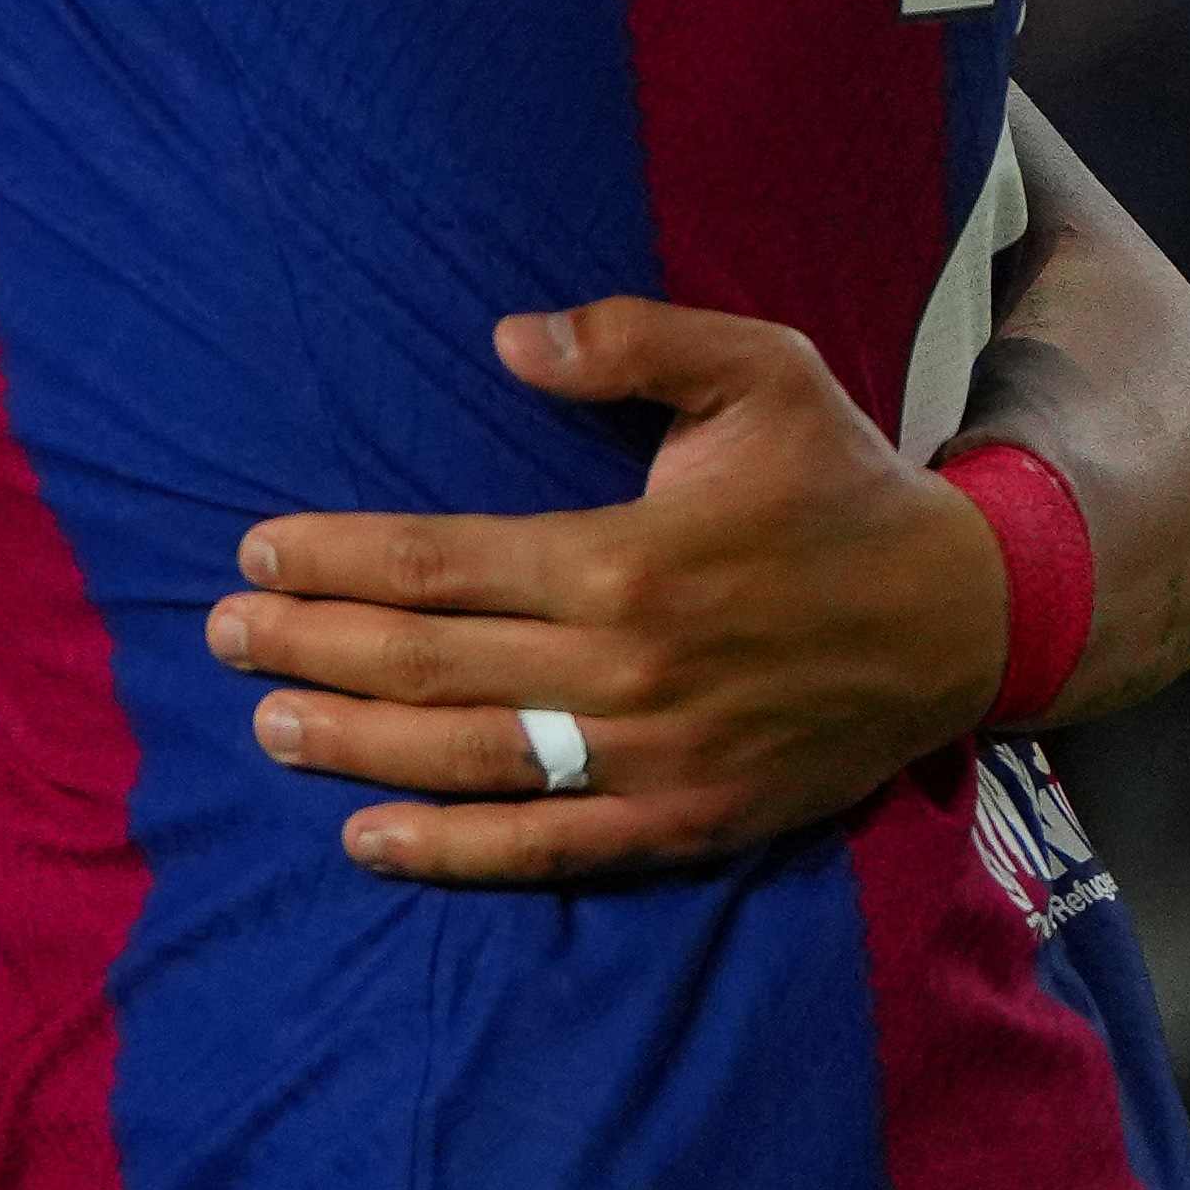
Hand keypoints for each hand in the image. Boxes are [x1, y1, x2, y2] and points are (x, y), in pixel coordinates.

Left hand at [206, 296, 1007, 885]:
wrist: (968, 616)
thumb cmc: (842, 480)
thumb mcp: (759, 368)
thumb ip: (631, 340)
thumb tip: (508, 338)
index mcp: (627, 557)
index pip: (438, 562)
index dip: (335, 558)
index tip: (255, 549)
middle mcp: (629, 667)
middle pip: (431, 663)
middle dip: (312, 648)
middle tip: (222, 634)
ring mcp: (657, 756)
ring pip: (473, 758)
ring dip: (355, 745)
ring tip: (265, 726)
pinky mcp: (689, 820)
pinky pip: (552, 846)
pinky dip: (455, 850)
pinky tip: (368, 842)